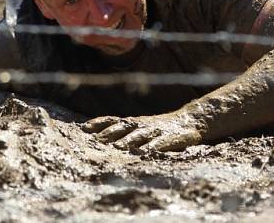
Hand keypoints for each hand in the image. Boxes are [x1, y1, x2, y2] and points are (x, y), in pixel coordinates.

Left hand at [82, 111, 204, 152]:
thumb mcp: (140, 126)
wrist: (189, 120)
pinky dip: (152, 147)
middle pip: (123, 127)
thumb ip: (123, 130)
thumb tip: (96, 137)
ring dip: (128, 141)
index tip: (84, 128)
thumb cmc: (160, 127)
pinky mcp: (170, 138)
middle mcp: (142, 125)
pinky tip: (145, 152)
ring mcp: (155, 131)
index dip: (99, 123)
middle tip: (96, 142)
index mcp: (133, 122)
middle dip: (110, 134)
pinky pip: (160, 143)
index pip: (113, 120)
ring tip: (118, 148)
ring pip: (139, 135)